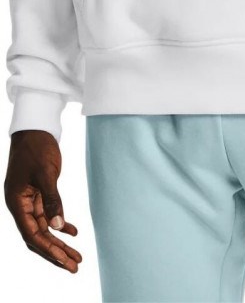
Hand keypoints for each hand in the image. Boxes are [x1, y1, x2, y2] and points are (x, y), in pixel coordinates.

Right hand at [4, 129, 82, 273]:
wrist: (35, 128)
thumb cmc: (36, 147)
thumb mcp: (46, 173)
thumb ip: (52, 199)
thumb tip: (57, 226)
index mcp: (17, 203)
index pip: (32, 234)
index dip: (48, 250)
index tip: (65, 261)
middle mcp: (21, 205)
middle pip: (38, 236)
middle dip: (56, 252)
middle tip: (75, 266)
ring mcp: (29, 200)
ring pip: (45, 228)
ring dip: (60, 242)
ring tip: (77, 256)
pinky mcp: (39, 193)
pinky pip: (49, 215)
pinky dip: (61, 224)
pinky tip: (74, 232)